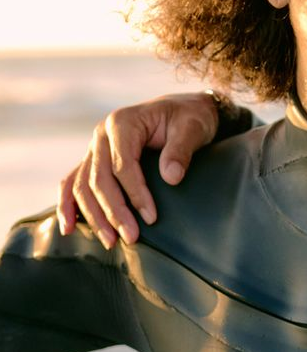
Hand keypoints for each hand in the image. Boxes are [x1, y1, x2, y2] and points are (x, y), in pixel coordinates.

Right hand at [56, 93, 220, 246]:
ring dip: (93, 216)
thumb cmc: (189, 117)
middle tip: (131, 237)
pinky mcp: (95, 160)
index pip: (122, 165)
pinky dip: (68, 205)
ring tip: (110, 241)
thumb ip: (181, 150)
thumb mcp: (193, 127)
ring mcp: (95, 148)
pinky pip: (74, 182)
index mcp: (123, 123)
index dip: (135, 194)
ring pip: (83, 185)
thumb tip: (171, 177)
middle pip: (99, 179)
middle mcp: (102, 135)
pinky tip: (70, 228)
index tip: (151, 218)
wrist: (184, 110)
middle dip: (114, 212)